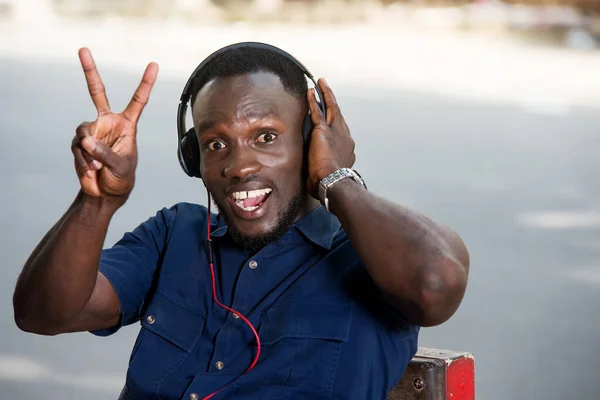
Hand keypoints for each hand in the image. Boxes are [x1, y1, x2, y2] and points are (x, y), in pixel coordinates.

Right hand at [71, 48, 157, 198]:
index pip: (138, 100)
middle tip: (83, 49)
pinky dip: (83, 160)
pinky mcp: (79, 142)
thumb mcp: (120, 166)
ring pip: (83, 131)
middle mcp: (108, 123)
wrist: (105, 192)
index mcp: (127, 124)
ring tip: (97, 166)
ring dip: (89, 152)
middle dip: (89, 71)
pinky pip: (77, 146)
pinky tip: (91, 169)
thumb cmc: (121, 178)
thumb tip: (85, 140)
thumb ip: (105, 153)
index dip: (146, 83)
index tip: (154, 64)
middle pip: (97, 92)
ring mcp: (92, 131)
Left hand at [305, 78, 355, 198]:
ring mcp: (336, 132)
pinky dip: (314, 100)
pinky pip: (318, 111)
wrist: (333, 182)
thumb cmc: (330, 184)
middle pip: (339, 115)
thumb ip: (326, 171)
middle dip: (333, 102)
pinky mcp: (323, 130)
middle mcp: (345, 137)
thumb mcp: (331, 176)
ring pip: (331, 107)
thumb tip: (316, 178)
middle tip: (328, 91)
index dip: (336, 123)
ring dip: (326, 94)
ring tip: (321, 83)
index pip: (341, 132)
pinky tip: (310, 91)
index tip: (332, 118)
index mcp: (347, 149)